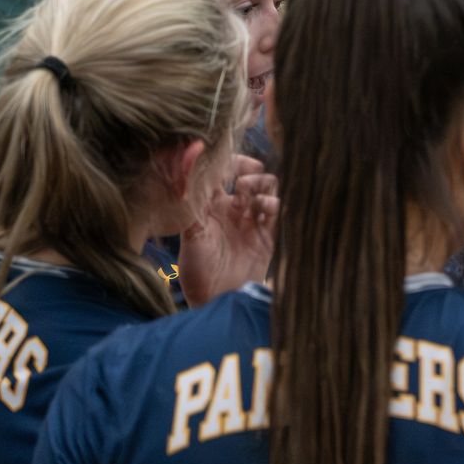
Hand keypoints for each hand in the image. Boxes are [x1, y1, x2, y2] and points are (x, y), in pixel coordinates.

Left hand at [178, 154, 278, 306]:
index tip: (235, 165)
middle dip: (250, 174)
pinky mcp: (268, 235)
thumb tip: (186, 173)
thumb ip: (192, 204)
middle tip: (245, 184)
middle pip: (249, 177)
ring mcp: (252, 222)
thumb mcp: (191, 235)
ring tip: (254, 198)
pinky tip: (265, 209)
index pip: (223, 173)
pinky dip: (274, 204)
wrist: (218, 300)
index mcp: (211, 206)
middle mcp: (233, 210)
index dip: (231, 163)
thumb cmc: (199, 271)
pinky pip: (277, 211)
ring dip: (263, 187)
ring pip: (266, 191)